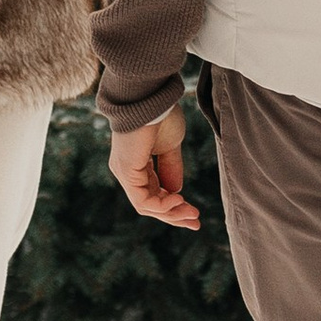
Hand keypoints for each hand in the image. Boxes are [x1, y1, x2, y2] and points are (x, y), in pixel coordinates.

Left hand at [107, 106, 197, 229]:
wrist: (149, 97)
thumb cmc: (160, 115)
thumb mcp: (170, 146)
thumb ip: (171, 168)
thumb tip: (175, 191)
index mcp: (136, 164)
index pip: (153, 193)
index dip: (174, 206)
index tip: (194, 212)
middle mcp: (126, 171)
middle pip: (149, 204)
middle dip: (174, 215)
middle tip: (196, 223)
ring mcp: (124, 172)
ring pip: (146, 206)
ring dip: (171, 213)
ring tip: (192, 213)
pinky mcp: (126, 172)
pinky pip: (143, 200)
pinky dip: (162, 205)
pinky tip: (179, 200)